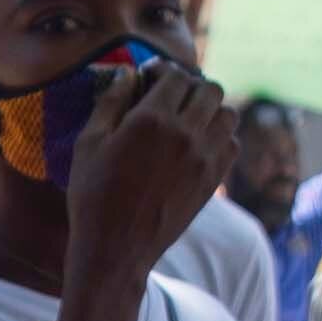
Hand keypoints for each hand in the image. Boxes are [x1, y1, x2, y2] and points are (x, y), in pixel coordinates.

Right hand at [59, 57, 235, 289]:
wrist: (116, 249)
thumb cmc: (93, 195)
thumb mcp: (89, 143)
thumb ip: (111, 102)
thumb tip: (128, 73)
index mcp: (152, 120)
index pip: (176, 76)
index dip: (163, 70)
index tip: (150, 77)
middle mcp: (186, 135)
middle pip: (210, 89)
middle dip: (191, 85)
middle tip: (172, 95)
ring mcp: (204, 160)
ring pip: (228, 115)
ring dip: (211, 109)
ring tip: (189, 117)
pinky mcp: (212, 182)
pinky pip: (232, 145)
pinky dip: (220, 136)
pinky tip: (198, 142)